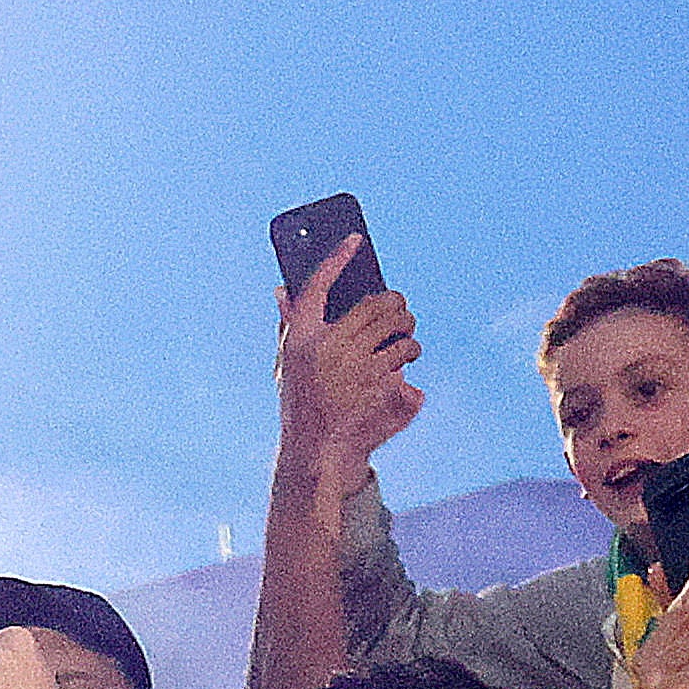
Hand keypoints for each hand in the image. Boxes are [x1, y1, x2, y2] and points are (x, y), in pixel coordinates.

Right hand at [272, 245, 424, 473]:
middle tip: (400, 306)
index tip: (354, 240)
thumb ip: (289, 324)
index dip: (336, 259)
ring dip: (406, 328)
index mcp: (300, 338)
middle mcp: (327, 348)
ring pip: (396, 329)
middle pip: (373, 303)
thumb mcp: (287, 362)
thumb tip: (282, 290)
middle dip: (394, 302)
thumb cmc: (300, 401)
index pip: (317, 286)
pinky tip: (405, 358)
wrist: (316, 448)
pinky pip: (402, 356)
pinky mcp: (377, 383)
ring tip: (406, 333)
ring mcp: (354, 366)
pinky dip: (407, 355)